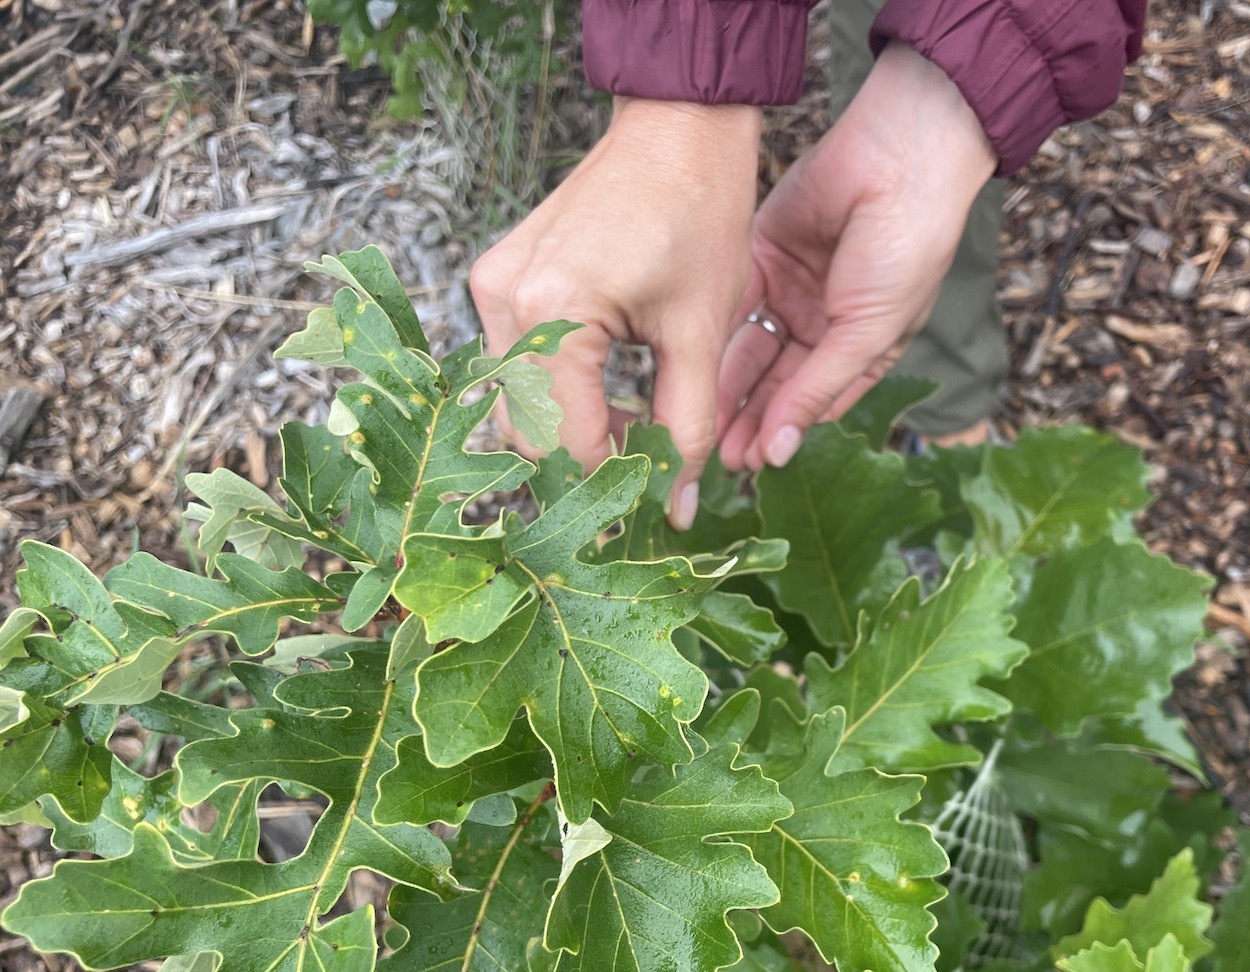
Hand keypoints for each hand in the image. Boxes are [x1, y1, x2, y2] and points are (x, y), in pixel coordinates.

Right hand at [470, 98, 760, 527]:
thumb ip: (688, 429)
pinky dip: (560, 392)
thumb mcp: (701, 334)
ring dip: (575, 429)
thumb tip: (679, 510)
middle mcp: (504, 302)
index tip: (657, 506)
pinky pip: (517, 363)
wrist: (675, 128)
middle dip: (589, 462)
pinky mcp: (498, 278)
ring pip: (518, 405)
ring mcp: (492, 287)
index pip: (568, 444)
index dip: (613, 486)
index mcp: (553, 314)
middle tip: (652, 469)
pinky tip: (614, 388)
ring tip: (641, 423)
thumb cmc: (698, 214)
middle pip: (529, 433)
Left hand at [717, 42, 997, 471]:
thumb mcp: (867, 331)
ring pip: (750, 352)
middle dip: (748, 419)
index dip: (784, 434)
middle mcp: (824, 325)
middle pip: (776, 384)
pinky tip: (696, 370)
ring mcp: (792, 291)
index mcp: (862, 348)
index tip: (751, 466)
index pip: (814, 403)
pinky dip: (717, 337)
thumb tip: (781, 452)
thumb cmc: (907, 247)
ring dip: (727, 388)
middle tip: (715, 457)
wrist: (898, 157)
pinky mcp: (763, 257)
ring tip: (700, 425)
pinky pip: (736, 306)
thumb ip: (818, 388)